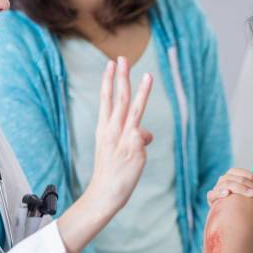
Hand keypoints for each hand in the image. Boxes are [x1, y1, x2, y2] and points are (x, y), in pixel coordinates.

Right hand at [57, 56, 152, 252]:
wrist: (105, 194)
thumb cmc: (112, 171)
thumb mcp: (120, 150)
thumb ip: (133, 136)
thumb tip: (147, 134)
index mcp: (104, 129)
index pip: (106, 100)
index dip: (109, 81)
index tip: (111, 64)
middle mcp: (112, 131)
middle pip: (118, 98)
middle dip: (121, 77)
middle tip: (122, 58)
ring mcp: (122, 139)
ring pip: (133, 110)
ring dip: (141, 92)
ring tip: (148, 76)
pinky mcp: (133, 149)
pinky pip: (143, 136)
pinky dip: (144, 137)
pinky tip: (139, 148)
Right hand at [207, 168, 252, 205]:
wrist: (231, 216)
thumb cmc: (243, 201)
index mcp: (233, 174)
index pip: (245, 174)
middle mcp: (224, 179)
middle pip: (238, 179)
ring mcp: (217, 188)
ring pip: (228, 184)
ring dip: (241, 189)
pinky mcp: (211, 198)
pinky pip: (213, 194)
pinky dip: (219, 192)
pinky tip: (227, 193)